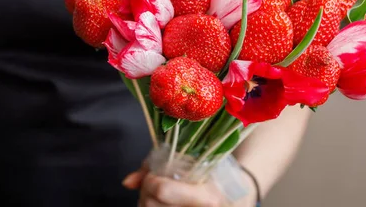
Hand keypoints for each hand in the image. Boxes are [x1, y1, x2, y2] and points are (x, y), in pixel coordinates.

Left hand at [123, 168, 257, 206]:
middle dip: (145, 193)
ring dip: (146, 203)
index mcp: (207, 198)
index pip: (161, 189)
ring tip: (160, 196)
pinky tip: (161, 204)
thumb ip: (155, 167)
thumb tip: (127, 182)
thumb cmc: (213, 177)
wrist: (237, 201)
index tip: (154, 175)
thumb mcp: (193, 163)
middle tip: (154, 185)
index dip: (149, 180)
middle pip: (149, 205)